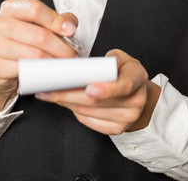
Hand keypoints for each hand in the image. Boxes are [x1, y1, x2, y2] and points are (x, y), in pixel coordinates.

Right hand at [0, 0, 77, 117]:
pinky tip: (48, 72)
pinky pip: (25, 70)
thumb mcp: (36, 26)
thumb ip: (55, 21)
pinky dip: (41, 73)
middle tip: (71, 53)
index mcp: (9, 9)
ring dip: (54, 61)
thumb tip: (69, 24)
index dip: (55, 20)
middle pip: (38, 34)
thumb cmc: (18, 44)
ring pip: (34, 54)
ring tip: (62, 63)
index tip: (69, 30)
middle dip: (60, 46)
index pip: (34, 9)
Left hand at [36, 49, 160, 134]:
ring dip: (67, 103)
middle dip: (69, 95)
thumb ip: (103, 62)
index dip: (106, 89)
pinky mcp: (116, 129)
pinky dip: (74, 112)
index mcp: (137, 77)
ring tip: (51, 94)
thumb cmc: (124, 71)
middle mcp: (135, 100)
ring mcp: (127, 118)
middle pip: (97, 102)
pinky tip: (65, 103)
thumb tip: (77, 68)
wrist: (137, 92)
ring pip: (89, 112)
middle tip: (50, 89)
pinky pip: (89, 122)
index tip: (89, 88)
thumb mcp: (118, 57)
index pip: (123, 85)